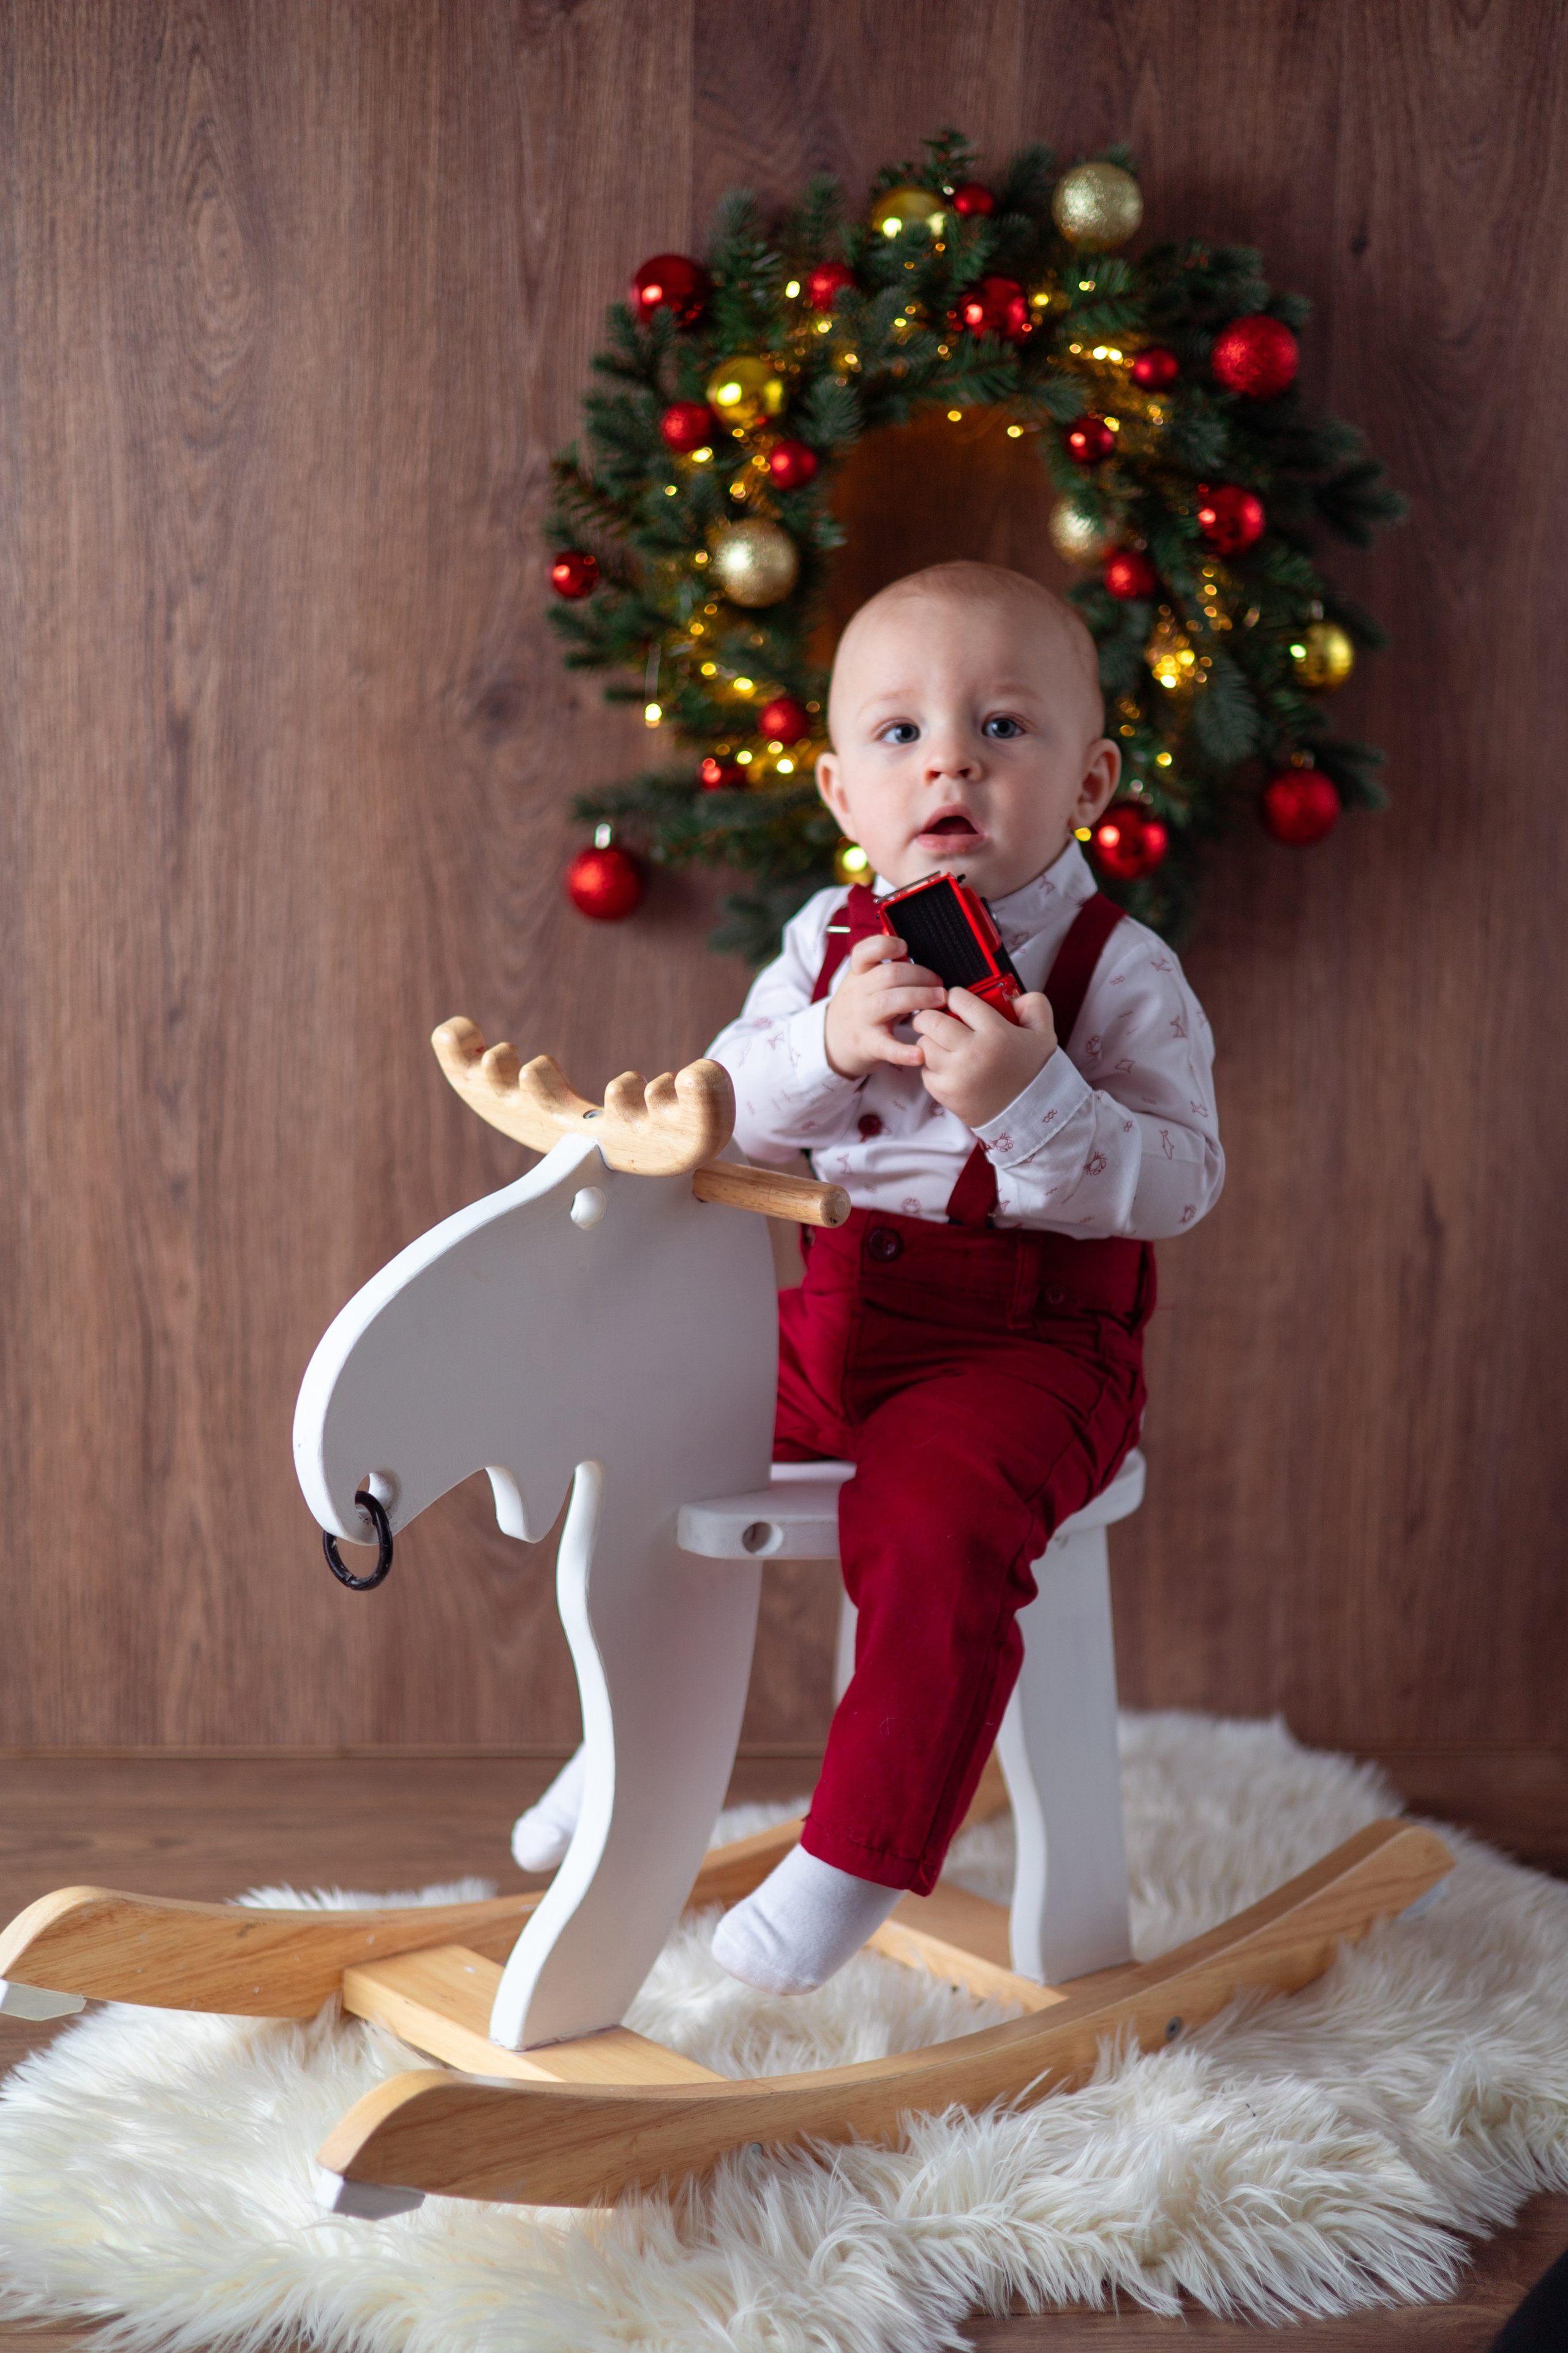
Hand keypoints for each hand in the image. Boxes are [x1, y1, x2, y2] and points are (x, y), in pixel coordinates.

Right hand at [824, 934, 945, 1079]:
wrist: (832, 1043)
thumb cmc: (861, 1010)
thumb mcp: (866, 985)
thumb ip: (889, 973)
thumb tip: (924, 966)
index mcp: (858, 975)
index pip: (864, 952)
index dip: (886, 945)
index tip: (905, 948)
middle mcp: (857, 993)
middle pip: (890, 975)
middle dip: (922, 976)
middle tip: (940, 986)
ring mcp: (861, 1019)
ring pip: (891, 1002)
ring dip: (921, 998)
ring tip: (940, 1001)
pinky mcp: (867, 1044)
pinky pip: (886, 1046)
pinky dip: (904, 1051)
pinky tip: (920, 1054)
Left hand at [912, 989, 1056, 1128]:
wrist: (1029, 1113)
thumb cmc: (1033, 1071)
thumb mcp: (1044, 1033)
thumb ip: (1033, 1005)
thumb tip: (1011, 996)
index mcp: (996, 1033)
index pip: (961, 1000)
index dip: (955, 995)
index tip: (956, 999)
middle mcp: (973, 1053)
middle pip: (932, 1022)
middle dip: (929, 1016)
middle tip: (932, 1018)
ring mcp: (957, 1075)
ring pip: (924, 1046)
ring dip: (929, 1042)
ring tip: (940, 1043)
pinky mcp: (946, 1094)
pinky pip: (925, 1071)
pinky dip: (931, 1067)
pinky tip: (946, 1066)